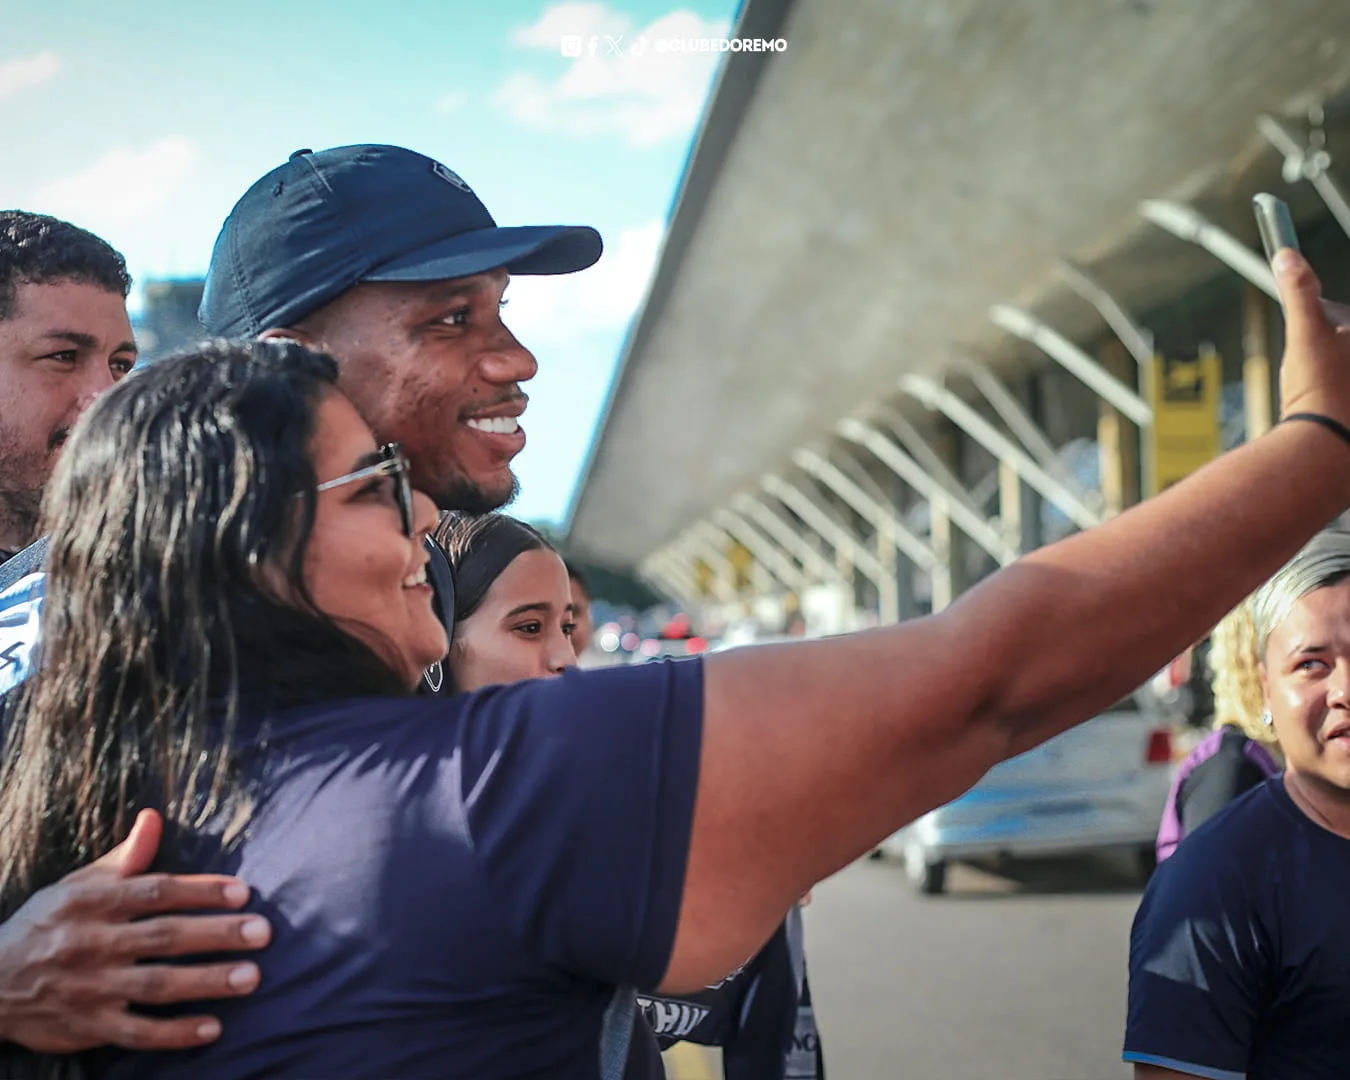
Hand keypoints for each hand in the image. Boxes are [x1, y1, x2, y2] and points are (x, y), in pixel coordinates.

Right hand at [0, 808, 270, 1052]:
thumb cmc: (46, 925)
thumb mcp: (77, 885)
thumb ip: (124, 858)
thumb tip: (155, 817)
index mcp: (91, 903)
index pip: (155, 891)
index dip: (201, 891)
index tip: (243, 892)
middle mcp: (91, 943)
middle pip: (164, 936)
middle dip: (217, 934)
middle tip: (263, 932)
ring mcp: (90, 988)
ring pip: (156, 985)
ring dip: (207, 982)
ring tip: (251, 977)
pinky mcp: (87, 1027)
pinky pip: (136, 1032)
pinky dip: (174, 1033)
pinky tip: (212, 1028)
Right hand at [1272, 249, 1349, 424]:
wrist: (1328, 446)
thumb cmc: (1321, 388)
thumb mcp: (1305, 332)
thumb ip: (1299, 291)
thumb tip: (1287, 255)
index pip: (1344, 316)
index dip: (1326, 319)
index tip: (1311, 328)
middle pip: (1346, 338)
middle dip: (1330, 343)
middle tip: (1311, 363)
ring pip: (1343, 365)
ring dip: (1332, 368)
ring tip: (1316, 387)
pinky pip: (1342, 389)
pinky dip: (1334, 391)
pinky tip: (1320, 403)